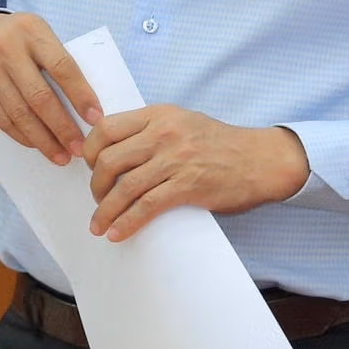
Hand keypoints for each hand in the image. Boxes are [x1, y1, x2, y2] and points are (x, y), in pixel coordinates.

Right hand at [0, 13, 103, 165]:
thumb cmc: (19, 38)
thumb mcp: (40, 35)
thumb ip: (58, 61)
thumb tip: (85, 106)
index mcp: (32, 30)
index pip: (62, 67)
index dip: (80, 95)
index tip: (96, 119)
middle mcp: (6, 48)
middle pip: (39, 96)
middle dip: (62, 127)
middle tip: (79, 148)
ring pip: (19, 114)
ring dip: (44, 140)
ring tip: (62, 155)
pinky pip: (1, 120)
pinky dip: (22, 136)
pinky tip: (37, 144)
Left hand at [82, 106, 309, 241]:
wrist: (259, 159)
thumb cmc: (219, 143)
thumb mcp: (182, 121)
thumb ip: (151, 129)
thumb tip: (115, 148)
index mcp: (158, 115)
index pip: (106, 128)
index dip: (89, 150)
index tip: (88, 167)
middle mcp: (163, 134)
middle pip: (109, 159)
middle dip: (95, 185)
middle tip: (97, 199)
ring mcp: (175, 160)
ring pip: (124, 187)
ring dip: (105, 210)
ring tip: (99, 225)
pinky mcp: (188, 186)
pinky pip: (146, 207)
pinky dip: (127, 223)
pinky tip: (117, 233)